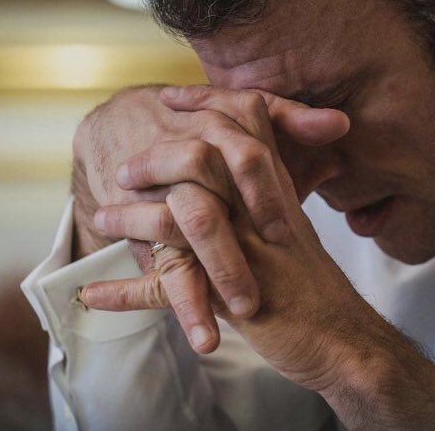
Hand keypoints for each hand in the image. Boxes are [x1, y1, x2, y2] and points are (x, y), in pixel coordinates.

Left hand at [83, 89, 434, 430]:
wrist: (342, 338)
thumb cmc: (314, 285)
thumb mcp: (295, 228)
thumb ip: (271, 194)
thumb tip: (248, 173)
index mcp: (276, 191)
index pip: (245, 124)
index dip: (205, 103)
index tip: (170, 97)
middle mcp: (259, 213)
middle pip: (203, 157)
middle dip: (156, 157)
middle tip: (126, 169)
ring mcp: (245, 254)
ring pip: (176, 220)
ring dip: (131, 219)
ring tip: (102, 220)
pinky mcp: (229, 300)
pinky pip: (165, 290)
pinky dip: (124, 293)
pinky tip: (92, 294)